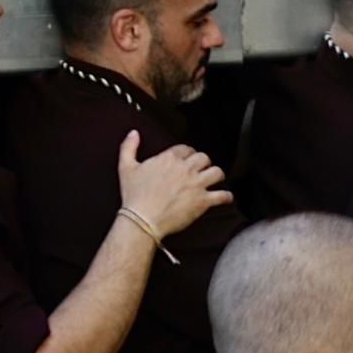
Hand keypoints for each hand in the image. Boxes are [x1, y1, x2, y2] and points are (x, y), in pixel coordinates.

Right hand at [115, 135, 230, 243]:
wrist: (143, 218)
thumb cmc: (134, 195)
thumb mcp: (126, 166)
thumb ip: (129, 147)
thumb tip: (133, 134)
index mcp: (169, 158)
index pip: (186, 148)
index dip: (187, 153)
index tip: (186, 159)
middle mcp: (186, 168)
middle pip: (204, 158)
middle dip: (203, 162)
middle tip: (200, 169)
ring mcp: (196, 184)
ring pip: (217, 172)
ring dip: (216, 175)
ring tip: (214, 179)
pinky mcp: (203, 201)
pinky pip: (223, 196)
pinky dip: (226, 196)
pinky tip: (225, 197)